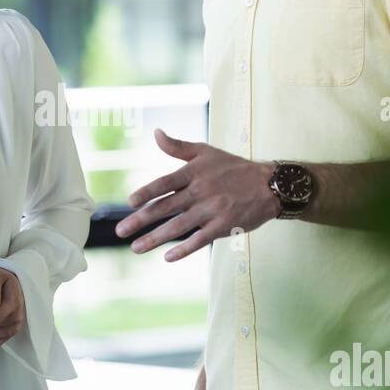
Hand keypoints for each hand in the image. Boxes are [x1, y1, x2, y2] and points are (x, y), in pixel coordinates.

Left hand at [114, 128, 278, 260]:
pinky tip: (167, 257)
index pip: (164, 183)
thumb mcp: (206, 151)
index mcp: (194, 172)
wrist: (269, 185)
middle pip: (166, 207)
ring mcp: (212, 210)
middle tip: (120, 231)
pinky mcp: (223, 226)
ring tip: (136, 248)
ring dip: (155, 239)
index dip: (146, 192)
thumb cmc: (234, 167)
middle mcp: (201, 191)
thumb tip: (155, 132)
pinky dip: (184, 249)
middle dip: (141, 220)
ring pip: (178, 226)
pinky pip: (200, 240)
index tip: (130, 203)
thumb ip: (178, 146)